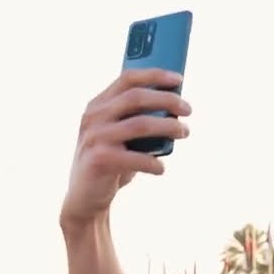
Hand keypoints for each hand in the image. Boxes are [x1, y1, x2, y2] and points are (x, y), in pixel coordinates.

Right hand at [60, 68, 189, 224]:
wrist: (85, 198)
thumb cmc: (110, 163)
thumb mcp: (119, 135)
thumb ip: (136, 119)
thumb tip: (175, 108)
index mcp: (98, 105)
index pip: (127, 79)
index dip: (155, 75)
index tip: (179, 79)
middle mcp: (93, 117)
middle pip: (136, 97)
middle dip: (167, 100)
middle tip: (188, 109)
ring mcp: (95, 138)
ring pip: (140, 124)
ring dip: (168, 127)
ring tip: (184, 132)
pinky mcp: (99, 160)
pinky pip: (135, 158)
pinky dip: (153, 163)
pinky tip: (161, 168)